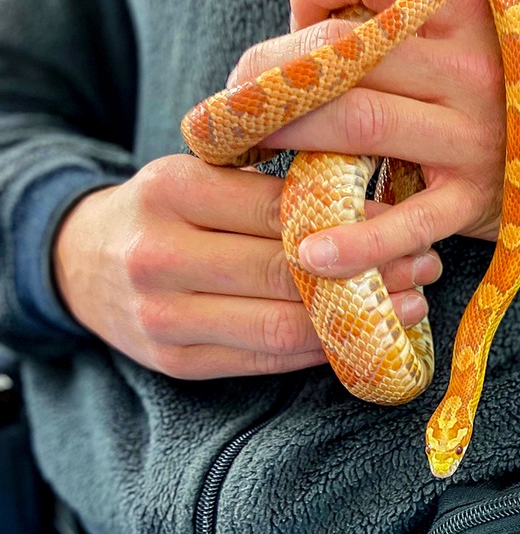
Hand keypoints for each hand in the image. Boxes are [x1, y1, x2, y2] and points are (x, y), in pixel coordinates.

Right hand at [52, 153, 440, 378]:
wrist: (80, 262)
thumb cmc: (163, 209)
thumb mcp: (198, 171)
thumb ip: (265, 177)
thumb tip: (373, 186)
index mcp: (172, 189)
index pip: (281, 209)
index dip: (353, 219)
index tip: (406, 216)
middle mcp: (160, 254)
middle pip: (285, 272)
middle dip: (368, 273)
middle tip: (425, 265)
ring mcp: (162, 316)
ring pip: (280, 327)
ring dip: (356, 322)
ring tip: (410, 306)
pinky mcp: (174, 362)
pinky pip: (264, 361)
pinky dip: (320, 351)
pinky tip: (362, 336)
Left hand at [229, 0, 519, 280]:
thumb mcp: (500, 34)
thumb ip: (427, 22)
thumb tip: (331, 24)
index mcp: (465, 14)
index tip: (295, 24)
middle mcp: (464, 65)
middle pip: (344, 54)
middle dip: (268, 76)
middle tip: (227, 106)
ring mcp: (472, 135)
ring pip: (361, 126)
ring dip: (288, 140)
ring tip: (240, 156)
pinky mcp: (481, 200)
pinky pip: (410, 220)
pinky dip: (357, 237)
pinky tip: (308, 252)